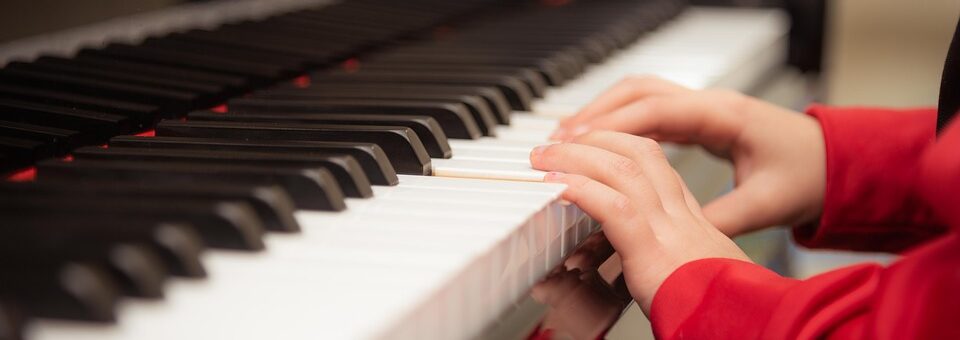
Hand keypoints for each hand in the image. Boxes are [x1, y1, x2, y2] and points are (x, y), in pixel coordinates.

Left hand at [530, 131, 749, 312]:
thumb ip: (672, 260)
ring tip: (545, 155)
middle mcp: (683, 217)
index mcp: (694, 222)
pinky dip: (580, 188)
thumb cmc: (720, 311)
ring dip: (577, 155)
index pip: (657, 167)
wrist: (747, 325)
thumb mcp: (698, 276)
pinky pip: (613, 206)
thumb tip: (643, 263)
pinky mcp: (654, 251)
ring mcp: (670, 229)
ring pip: (623, 169)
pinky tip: (556, 184)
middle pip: (640, 153)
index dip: (621, 150)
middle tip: (560, 142)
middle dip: (596, 139)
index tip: (592, 149)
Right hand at [550, 76, 825, 235]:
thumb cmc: (806, 176)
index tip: (576, 140)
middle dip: (595, 112)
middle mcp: (710, 103)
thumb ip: (722, 218)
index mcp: (724, 116)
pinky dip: (618, 121)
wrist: (833, 161)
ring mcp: (703, 106)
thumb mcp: (766, 204)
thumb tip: (679, 238)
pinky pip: (649, 109)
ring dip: (602, 112)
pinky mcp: (698, 118)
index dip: (611, 124)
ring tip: (567, 138)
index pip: (655, 109)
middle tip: (558, 139)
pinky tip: (598, 142)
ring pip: (639, 95)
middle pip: (639, 91)